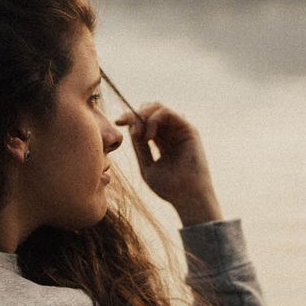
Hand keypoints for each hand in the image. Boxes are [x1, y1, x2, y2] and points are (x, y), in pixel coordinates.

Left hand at [117, 104, 221, 226]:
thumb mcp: (147, 166)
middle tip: (124, 123)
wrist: (187, 198)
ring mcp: (180, 129)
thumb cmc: (169, 188)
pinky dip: (153, 118)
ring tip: (139, 135)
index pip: (144, 122)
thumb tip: (131, 129)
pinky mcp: (188, 129)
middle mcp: (171, 132)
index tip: (117, 122)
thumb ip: (140, 147)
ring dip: (143, 116)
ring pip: (158, 107)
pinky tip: (148, 135)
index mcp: (161, 141)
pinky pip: (167, 112)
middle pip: (150, 110)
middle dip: (134, 114)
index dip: (130, 118)